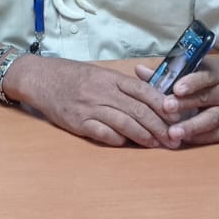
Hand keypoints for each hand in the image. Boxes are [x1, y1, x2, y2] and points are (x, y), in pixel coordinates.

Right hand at [22, 57, 174, 147]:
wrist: (40, 78)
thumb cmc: (72, 76)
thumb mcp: (99, 73)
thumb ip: (122, 86)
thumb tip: (151, 100)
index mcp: (111, 78)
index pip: (144, 91)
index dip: (163, 105)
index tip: (178, 117)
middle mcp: (102, 92)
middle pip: (138, 110)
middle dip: (160, 126)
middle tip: (174, 139)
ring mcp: (89, 107)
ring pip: (124, 123)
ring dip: (144, 136)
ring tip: (157, 144)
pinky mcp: (77, 122)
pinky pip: (102, 133)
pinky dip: (117, 139)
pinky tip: (126, 144)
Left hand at [135, 56, 218, 145]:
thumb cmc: (207, 73)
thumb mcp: (193, 66)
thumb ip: (167, 71)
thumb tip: (139, 70)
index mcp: (215, 74)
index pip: (204, 77)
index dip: (191, 83)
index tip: (176, 89)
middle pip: (206, 99)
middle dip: (186, 105)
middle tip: (167, 109)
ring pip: (212, 120)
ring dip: (193, 127)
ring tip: (173, 133)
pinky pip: (217, 134)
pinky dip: (201, 138)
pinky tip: (185, 140)